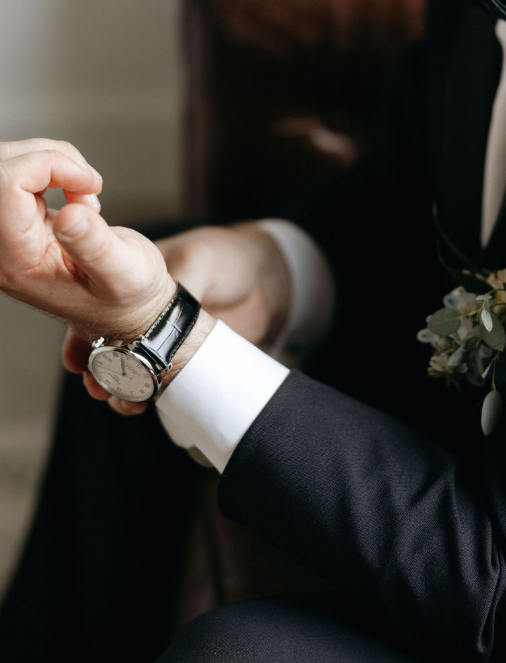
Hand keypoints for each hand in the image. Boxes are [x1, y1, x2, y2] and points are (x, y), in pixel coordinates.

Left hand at [0, 136, 177, 364]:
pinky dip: (52, 167)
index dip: (48, 166)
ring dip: (51, 160)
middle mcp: (3, 246)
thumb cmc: (127, 298)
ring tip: (85, 190)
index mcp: (18, 263)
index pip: (6, 187)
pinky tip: (75, 193)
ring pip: (7, 164)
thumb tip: (69, 216)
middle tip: (88, 183)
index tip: (89, 183)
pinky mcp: (19, 218)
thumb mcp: (124, 275)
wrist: (128, 307)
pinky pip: (20, 173)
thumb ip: (95, 248)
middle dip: (47, 158)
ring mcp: (8, 231)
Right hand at [63, 223, 290, 411]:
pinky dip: (149, 396)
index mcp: (133, 282)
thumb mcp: (200, 258)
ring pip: (129, 369)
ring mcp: (160, 340)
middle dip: (98, 370)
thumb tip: (158, 312)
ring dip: (121, 389)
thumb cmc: (227, 257)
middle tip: (99, 387)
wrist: (268, 280)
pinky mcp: (182, 361)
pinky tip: (147, 405)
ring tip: (125, 401)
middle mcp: (139, 314)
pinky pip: (160, 383)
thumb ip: (179, 282)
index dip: (83, 334)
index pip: (97, 309)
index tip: (79, 359)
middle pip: (106, 346)